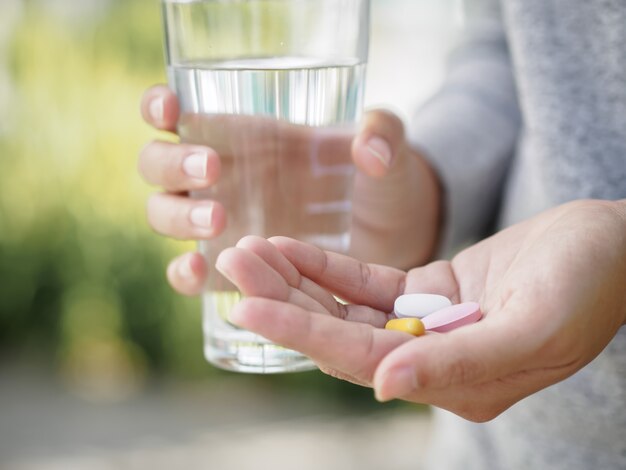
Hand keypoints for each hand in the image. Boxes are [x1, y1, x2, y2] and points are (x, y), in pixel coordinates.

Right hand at [139, 85, 441, 293]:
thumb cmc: (379, 180)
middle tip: (212, 169)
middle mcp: (219, 178)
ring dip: (178, 217)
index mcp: (240, 135)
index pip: (178, 115)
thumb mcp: (387, 148)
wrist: (393, 233)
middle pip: (158, 166)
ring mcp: (219, 224)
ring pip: (164, 215)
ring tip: (219, 220)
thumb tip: (369, 152)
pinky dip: (182, 274)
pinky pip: (189, 272)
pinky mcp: (230, 268)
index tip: (169, 109)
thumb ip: (383, 134)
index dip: (159, 108)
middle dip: (172, 164)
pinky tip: (199, 270)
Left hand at [215, 199, 625, 421]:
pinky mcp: (430, 291)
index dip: (301, 333)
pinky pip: (366, 280)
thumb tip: (382, 384)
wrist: (613, 244)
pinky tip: (290, 247)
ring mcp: (428, 325)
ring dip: (296, 278)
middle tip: (231, 263)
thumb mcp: (534, 326)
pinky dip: (328, 264)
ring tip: (247, 250)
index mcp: (457, 384)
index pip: (361, 360)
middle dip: (283, 300)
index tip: (245, 306)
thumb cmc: (589, 284)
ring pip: (346, 305)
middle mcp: (433, 361)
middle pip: (340, 332)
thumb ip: (461, 364)